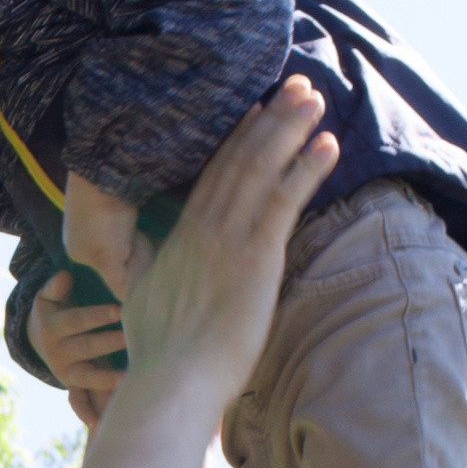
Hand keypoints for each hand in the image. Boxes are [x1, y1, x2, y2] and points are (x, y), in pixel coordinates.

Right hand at [28, 266, 128, 425]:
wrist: (38, 338)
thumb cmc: (55, 309)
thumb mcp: (49, 296)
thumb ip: (56, 286)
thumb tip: (65, 276)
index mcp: (53, 326)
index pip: (76, 321)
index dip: (97, 316)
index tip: (119, 310)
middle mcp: (57, 352)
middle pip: (85, 347)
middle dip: (108, 343)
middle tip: (131, 338)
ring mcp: (65, 371)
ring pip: (85, 375)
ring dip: (105, 378)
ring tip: (127, 377)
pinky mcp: (73, 385)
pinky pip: (78, 402)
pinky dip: (87, 413)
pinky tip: (100, 423)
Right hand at [73, 79, 337, 467]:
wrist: (171, 381)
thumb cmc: (158, 359)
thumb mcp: (142, 309)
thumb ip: (148, 287)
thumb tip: (139, 288)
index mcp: (180, 240)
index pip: (210, 178)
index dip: (235, 141)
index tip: (252, 112)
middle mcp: (203, 230)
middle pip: (238, 160)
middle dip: (268, 120)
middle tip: (292, 86)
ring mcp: (229, 239)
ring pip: (262, 168)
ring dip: (290, 130)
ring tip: (313, 97)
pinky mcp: (255, 257)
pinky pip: (285, 199)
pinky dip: (307, 168)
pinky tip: (327, 143)